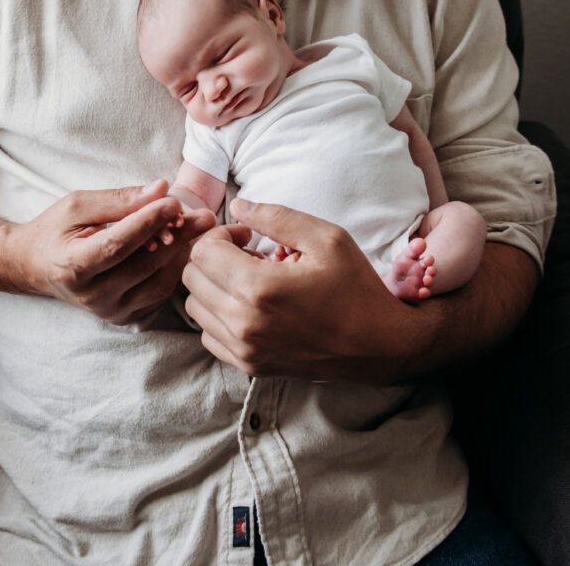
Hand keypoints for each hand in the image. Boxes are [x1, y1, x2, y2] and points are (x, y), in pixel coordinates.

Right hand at [14, 180, 213, 323]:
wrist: (36, 266)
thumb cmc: (55, 231)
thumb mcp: (77, 205)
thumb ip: (118, 199)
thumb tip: (160, 189)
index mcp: (72, 267)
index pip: (117, 245)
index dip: (147, 223)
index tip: (173, 201)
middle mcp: (91, 297)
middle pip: (143, 265)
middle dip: (177, 236)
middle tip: (204, 215)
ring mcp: (108, 311)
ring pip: (158, 283)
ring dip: (180, 254)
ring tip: (197, 228)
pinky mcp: (124, 317)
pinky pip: (158, 294)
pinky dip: (174, 269)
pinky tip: (183, 246)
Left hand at [182, 198, 424, 381]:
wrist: (380, 345)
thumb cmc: (356, 287)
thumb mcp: (326, 238)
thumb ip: (276, 216)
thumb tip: (238, 205)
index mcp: (259, 288)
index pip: (203, 252)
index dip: (221, 234)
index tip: (248, 237)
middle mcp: (244, 324)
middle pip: (192, 278)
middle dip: (213, 257)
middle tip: (247, 253)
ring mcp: (245, 350)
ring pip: (194, 307)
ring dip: (214, 286)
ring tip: (249, 279)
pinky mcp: (250, 366)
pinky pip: (208, 335)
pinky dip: (218, 315)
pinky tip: (249, 305)